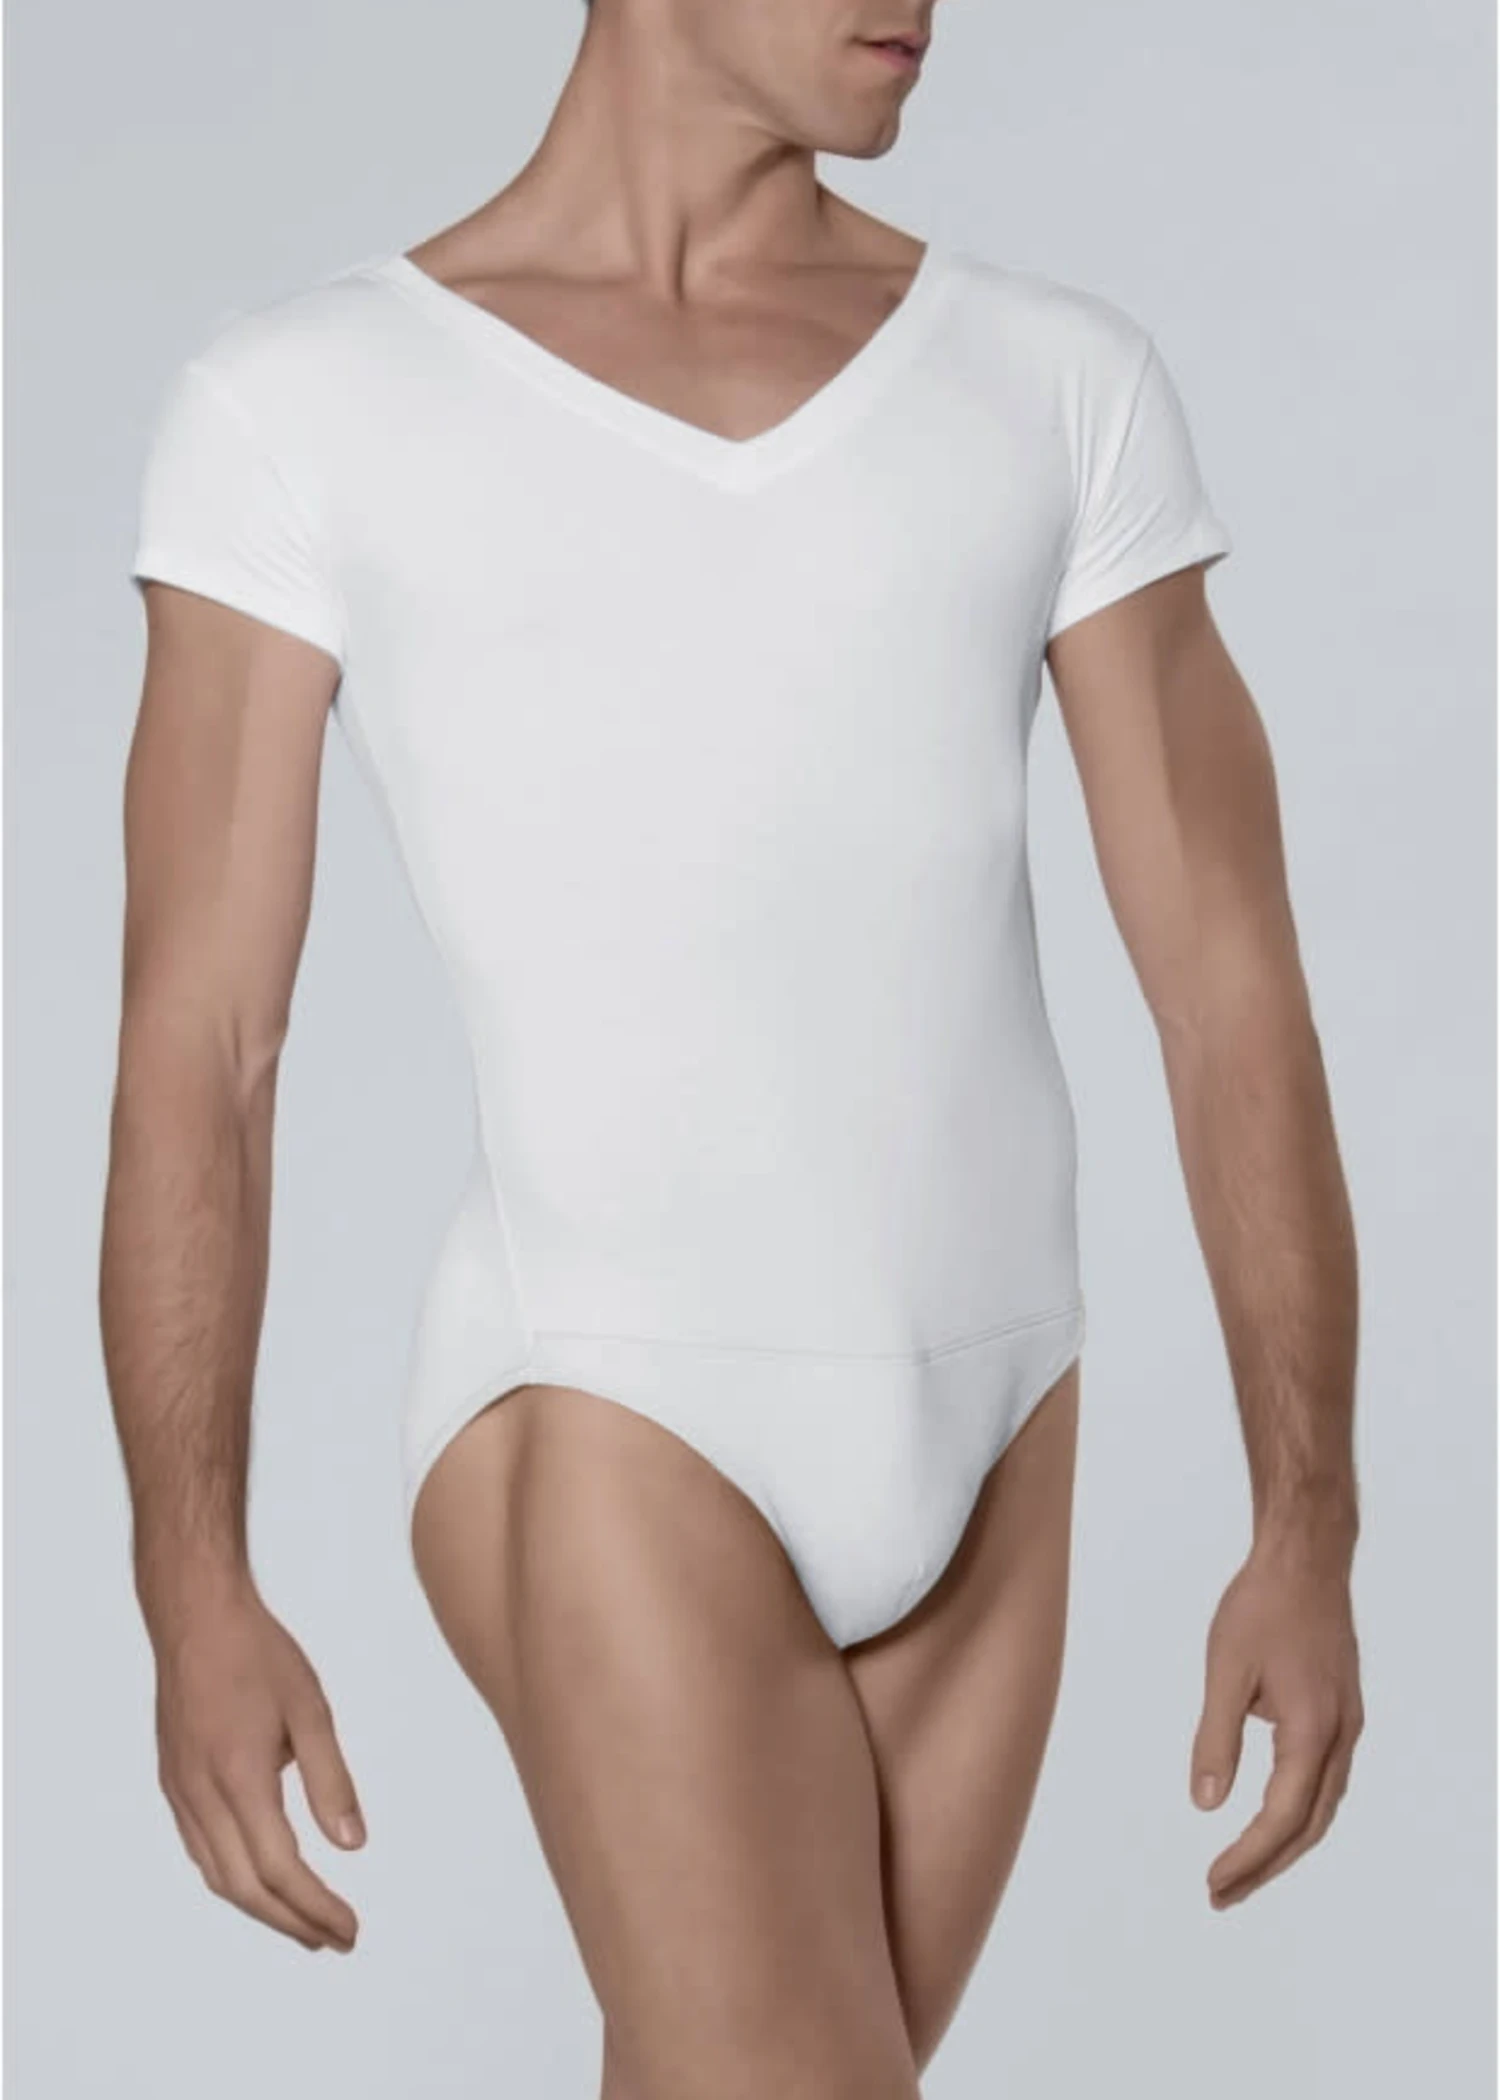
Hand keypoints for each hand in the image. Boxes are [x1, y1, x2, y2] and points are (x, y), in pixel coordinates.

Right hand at [150, 1574, 364, 1950]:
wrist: (194, 1615)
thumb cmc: (258, 1653)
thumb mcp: (310, 1709)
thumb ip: (331, 1780)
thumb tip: (353, 1844)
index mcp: (239, 1778)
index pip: (280, 1870)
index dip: (316, 1908)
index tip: (350, 1928)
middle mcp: (202, 1795)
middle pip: (245, 1888)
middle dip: (293, 1922)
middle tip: (336, 1939)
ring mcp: (181, 1792)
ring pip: (217, 1875)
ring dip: (262, 1908)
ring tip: (304, 1922)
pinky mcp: (173, 1782)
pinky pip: (201, 1850)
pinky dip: (233, 1878)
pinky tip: (259, 1879)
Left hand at [1190, 1532, 1363, 1907]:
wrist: (1306, 1560)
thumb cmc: (1262, 1606)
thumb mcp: (1226, 1670)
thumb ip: (1215, 1738)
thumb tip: (1204, 1802)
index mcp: (1312, 1731)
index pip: (1281, 1817)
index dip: (1249, 1857)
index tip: (1214, 1883)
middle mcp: (1340, 1737)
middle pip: (1308, 1825)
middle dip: (1265, 1865)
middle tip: (1221, 1894)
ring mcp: (1347, 1726)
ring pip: (1322, 1806)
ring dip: (1284, 1843)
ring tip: (1241, 1869)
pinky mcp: (1342, 1712)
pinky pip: (1325, 1780)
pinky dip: (1299, 1811)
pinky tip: (1271, 1816)